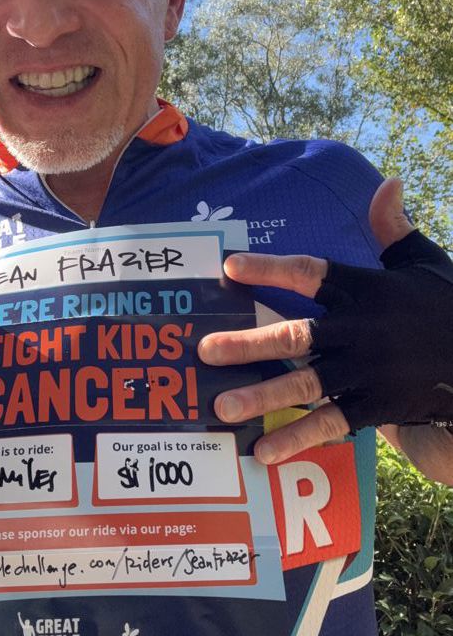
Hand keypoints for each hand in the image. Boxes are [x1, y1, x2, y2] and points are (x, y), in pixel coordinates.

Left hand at [197, 179, 452, 464]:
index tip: (229, 267)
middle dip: (248, 343)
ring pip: (305, 383)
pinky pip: (330, 422)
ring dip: (261, 396)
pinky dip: (297, 438)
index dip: (268, 270)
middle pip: (296, 336)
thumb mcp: (422, 261)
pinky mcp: (374, 405)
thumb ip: (393, 227)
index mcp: (365, 289)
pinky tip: (263, 451)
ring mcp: (365, 371)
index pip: (309, 273)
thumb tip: (388, 183)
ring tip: (221, 407)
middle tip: (205, 351)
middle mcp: (359, 330)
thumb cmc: (445, 305)